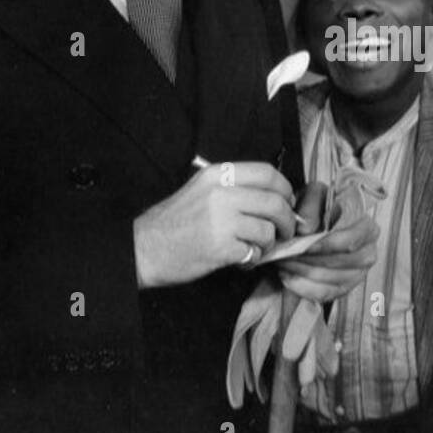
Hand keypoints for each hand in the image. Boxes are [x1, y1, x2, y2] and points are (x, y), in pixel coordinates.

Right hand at [133, 161, 295, 287]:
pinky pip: (254, 252)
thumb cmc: (175, 221)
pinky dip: (253, 259)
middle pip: (274, 202)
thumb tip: (276, 197)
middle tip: (284, 231)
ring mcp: (222, 220)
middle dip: (287, 220)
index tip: (288, 202)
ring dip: (267, 244)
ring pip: (267, 230)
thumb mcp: (201, 189)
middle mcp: (221, 193)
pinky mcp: (221, 247)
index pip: (267, 173)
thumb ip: (234, 188)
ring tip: (253, 248)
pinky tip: (240, 260)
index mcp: (217, 174)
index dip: (285, 189)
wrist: (144, 248)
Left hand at [278, 206, 378, 302]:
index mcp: (368, 229)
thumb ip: (310, 206)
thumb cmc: (318, 207)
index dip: (323, 245)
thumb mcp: (314, 195)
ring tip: (281, 262)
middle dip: (308, 260)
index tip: (300, 244)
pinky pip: (322, 294)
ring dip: (301, 272)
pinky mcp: (343, 289)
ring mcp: (358, 275)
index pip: (349, 243)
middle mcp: (368, 254)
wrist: (316, 223)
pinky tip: (286, 275)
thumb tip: (306, 230)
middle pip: (338, 264)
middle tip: (283, 254)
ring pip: (328, 281)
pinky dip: (301, 287)